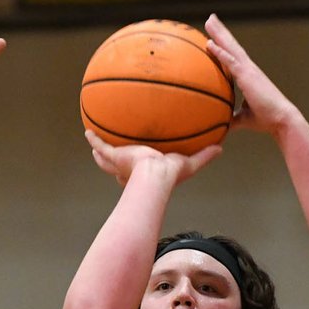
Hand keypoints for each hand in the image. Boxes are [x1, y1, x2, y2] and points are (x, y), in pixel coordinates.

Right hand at [84, 129, 220, 187]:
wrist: (155, 177)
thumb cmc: (170, 177)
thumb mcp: (190, 164)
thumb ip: (204, 156)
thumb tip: (221, 148)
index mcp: (143, 174)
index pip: (136, 172)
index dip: (134, 169)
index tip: (135, 162)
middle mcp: (128, 170)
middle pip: (117, 166)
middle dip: (112, 161)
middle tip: (108, 153)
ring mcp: (119, 163)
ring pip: (105, 158)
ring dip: (99, 152)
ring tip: (94, 142)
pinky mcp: (114, 156)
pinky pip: (101, 146)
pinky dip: (94, 140)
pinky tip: (87, 131)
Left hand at [204, 14, 298, 136]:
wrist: (280, 120)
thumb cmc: (265, 119)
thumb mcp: (243, 118)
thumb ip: (231, 118)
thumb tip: (220, 123)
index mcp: (248, 76)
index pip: (233, 56)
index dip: (224, 45)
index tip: (214, 35)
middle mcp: (248, 69)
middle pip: (232, 46)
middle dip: (221, 32)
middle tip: (210, 18)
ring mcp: (248, 70)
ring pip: (231, 48)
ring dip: (219, 34)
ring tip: (209, 20)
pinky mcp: (248, 77)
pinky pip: (231, 61)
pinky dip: (220, 52)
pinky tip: (210, 43)